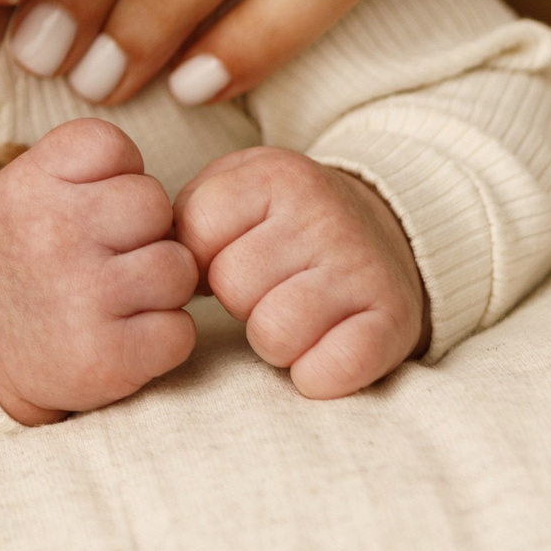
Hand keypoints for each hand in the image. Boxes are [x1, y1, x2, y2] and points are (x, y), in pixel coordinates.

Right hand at [0, 119, 198, 425]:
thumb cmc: (20, 261)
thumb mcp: (24, 192)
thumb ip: (86, 170)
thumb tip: (175, 197)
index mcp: (29, 186)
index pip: (113, 146)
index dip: (118, 175)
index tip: (94, 205)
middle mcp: (53, 234)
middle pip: (154, 203)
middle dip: (145, 230)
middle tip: (111, 256)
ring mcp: (82, 297)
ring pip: (178, 267)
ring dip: (161, 286)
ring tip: (121, 295)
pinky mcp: (107, 357)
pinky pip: (180, 331)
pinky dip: (163, 337)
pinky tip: (125, 335)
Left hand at [174, 145, 425, 397]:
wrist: (388, 234)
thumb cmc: (287, 223)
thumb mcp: (236, 190)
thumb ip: (187, 213)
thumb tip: (157, 263)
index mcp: (275, 176)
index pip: (194, 235)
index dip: (202, 259)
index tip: (230, 255)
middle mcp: (323, 216)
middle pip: (232, 287)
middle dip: (239, 300)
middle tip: (268, 289)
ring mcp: (361, 269)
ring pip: (273, 334)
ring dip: (274, 341)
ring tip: (294, 317)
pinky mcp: (393, 323)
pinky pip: (327, 372)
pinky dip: (315, 374)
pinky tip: (323, 348)